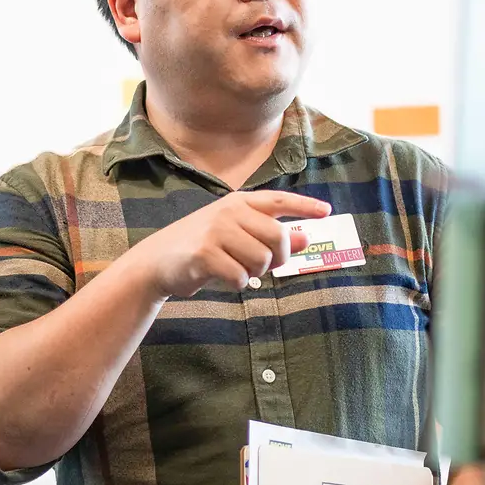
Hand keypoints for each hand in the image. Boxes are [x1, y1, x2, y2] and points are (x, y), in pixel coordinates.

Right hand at [117, 190, 327, 297]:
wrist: (157, 260)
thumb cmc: (202, 247)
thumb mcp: (236, 235)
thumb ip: (269, 234)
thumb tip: (306, 238)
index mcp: (238, 202)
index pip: (278, 200)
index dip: (304, 206)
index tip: (327, 212)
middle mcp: (229, 211)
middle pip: (278, 236)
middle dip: (279, 257)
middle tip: (267, 266)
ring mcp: (216, 231)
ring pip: (261, 260)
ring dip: (255, 273)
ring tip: (236, 268)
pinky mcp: (205, 254)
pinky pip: (240, 277)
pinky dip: (237, 283)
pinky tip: (222, 277)